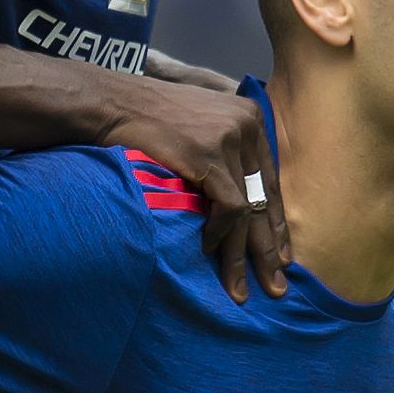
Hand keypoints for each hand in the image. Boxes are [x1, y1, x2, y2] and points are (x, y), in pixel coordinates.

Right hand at [109, 73, 286, 302]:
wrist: (112, 103)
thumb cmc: (147, 121)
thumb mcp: (197, 128)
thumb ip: (223, 153)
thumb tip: (237, 201)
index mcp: (250, 118)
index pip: (270, 181)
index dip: (274, 223)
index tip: (281, 256)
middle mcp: (248, 125)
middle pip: (265, 198)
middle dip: (269, 247)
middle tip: (276, 284)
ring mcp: (231, 139)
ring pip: (248, 209)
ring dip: (243, 254)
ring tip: (240, 288)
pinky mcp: (211, 154)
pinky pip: (229, 206)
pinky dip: (220, 233)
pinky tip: (208, 249)